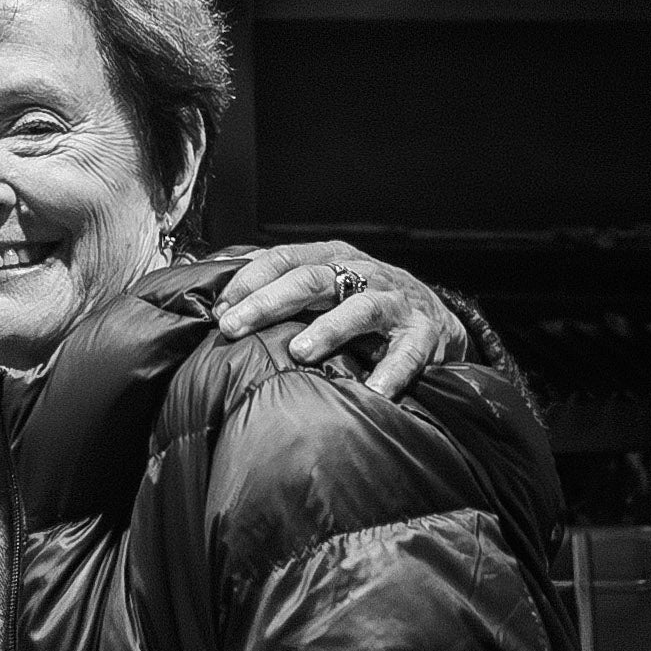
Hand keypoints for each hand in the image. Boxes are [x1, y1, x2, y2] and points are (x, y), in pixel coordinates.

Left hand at [211, 238, 465, 400]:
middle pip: (313, 279)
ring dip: (328, 329)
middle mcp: (363, 273)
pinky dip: (391, 372)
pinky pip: (407, 353)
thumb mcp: (324, 285)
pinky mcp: (423, 335)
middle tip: (235, 326)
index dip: (249, 280)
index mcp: (332, 258)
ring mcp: (394, 303)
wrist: (436, 320)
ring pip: (360, 308)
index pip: (284, 258)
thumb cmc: (363, 303)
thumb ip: (277, 283)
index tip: (219, 308)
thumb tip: (213, 276)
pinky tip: (372, 392)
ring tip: (298, 351)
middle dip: (269, 302)